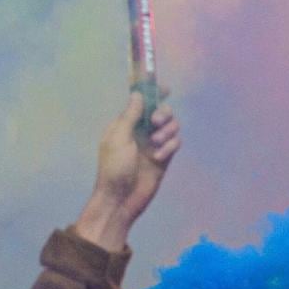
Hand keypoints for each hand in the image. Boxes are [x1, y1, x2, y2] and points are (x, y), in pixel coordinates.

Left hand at [73, 91, 180, 254]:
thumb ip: (130, 115)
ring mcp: (154, 144)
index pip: (142, 102)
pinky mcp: (164, 157)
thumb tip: (138, 94)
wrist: (121, 199)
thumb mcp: (118, 138)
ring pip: (172, 126)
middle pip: (162, 111)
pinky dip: (170, 147)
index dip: (154, 93)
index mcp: (126, 124)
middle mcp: (141, 131)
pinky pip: (175, 143)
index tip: (166, 89)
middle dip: (164, 113)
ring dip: (168, 131)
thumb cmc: (113, 168)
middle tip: (156, 122)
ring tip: (156, 144)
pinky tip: (159, 157)